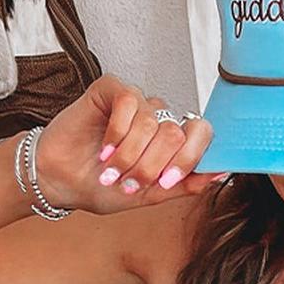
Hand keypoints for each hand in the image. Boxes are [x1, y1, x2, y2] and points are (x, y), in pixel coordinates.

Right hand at [27, 75, 221, 215]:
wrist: (62, 182)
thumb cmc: (101, 187)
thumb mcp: (150, 195)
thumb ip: (185, 185)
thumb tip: (221, 174)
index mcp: (170, 141)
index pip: (201, 135)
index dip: (188, 160)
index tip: (165, 182)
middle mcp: (157, 117)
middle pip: (176, 133)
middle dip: (151, 166)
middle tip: (129, 182)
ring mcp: (136, 102)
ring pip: (152, 122)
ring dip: (129, 155)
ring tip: (111, 170)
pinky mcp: (112, 89)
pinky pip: (130, 102)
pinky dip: (117, 133)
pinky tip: (104, 148)